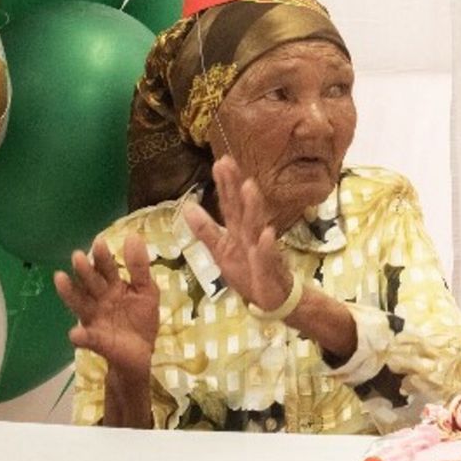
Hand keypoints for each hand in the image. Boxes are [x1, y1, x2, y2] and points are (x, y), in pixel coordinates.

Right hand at [54, 235, 159, 372]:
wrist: (142, 352)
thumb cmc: (141, 318)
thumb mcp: (146, 290)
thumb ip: (139, 267)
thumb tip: (133, 236)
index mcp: (113, 287)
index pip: (106, 269)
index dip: (103, 257)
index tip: (99, 242)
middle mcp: (99, 300)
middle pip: (91, 283)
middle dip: (84, 270)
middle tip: (77, 255)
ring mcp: (94, 319)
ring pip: (80, 304)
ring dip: (69, 292)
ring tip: (59, 277)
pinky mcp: (96, 340)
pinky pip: (87, 338)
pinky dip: (80, 337)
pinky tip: (74, 333)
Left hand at [181, 155, 293, 312]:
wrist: (272, 298)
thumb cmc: (248, 272)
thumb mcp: (220, 251)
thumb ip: (205, 229)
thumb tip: (187, 206)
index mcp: (237, 230)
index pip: (229, 204)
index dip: (224, 184)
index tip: (220, 161)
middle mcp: (250, 235)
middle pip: (241, 207)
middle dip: (235, 185)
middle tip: (228, 162)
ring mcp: (261, 250)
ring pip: (256, 225)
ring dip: (253, 206)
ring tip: (249, 186)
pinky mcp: (270, 269)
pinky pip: (268, 256)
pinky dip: (267, 245)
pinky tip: (266, 233)